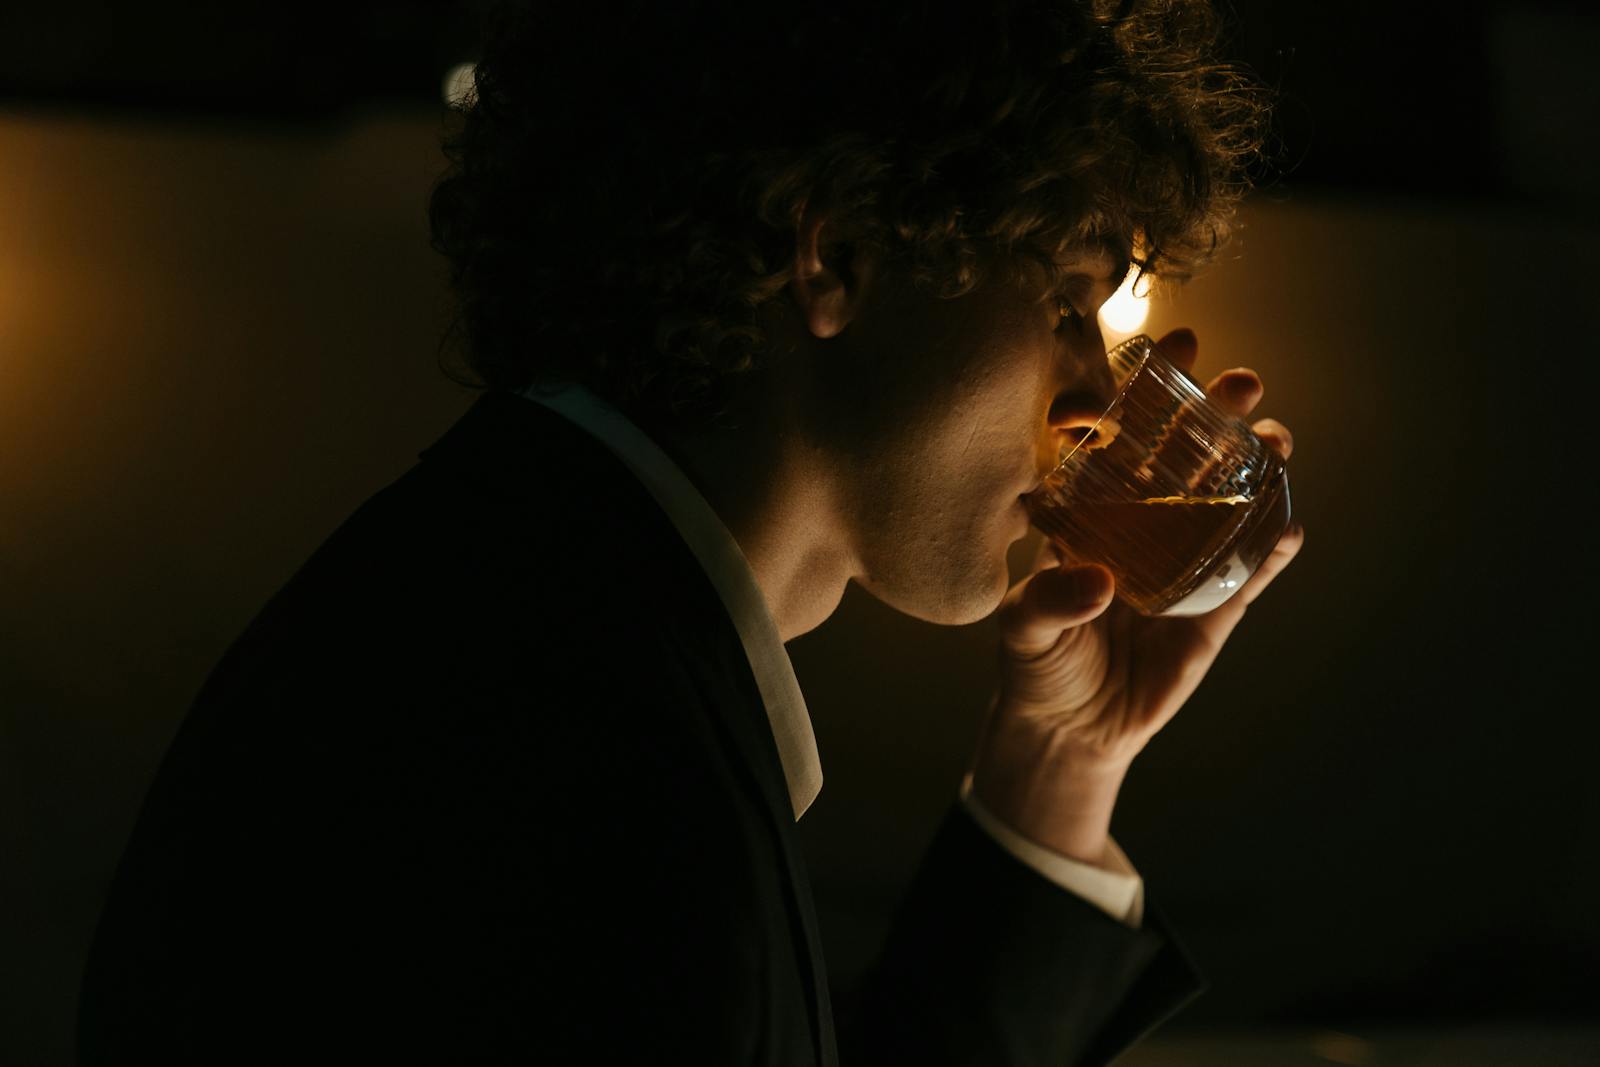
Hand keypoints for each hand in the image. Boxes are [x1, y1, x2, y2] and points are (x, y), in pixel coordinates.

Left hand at [967, 327, 1304, 861]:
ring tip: (1276, 439)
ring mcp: (1184, 563)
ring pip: (1227, 502)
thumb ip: (1048, 602)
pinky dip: (1269, 552)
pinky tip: (1290, 527)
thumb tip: (1097, 583)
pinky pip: (1249, 574)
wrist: (1070, 730)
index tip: (1167, 347)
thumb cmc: (1035, 663)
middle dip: (1214, 412)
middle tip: (1241, 379)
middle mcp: (1142, 526)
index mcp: (1090, 512)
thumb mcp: (1022, 630)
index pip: (1117, 437)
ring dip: (1254, 467)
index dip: (1143, 391)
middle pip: (1185, 456)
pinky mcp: (1214, 611)